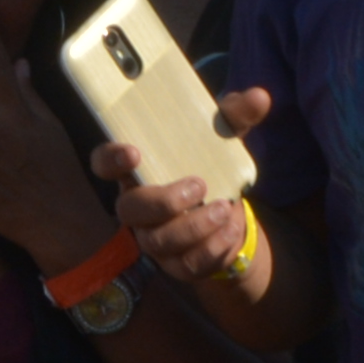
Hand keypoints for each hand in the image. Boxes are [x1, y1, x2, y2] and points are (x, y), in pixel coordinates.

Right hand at [124, 88, 277, 304]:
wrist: (232, 213)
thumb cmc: (213, 165)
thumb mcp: (225, 137)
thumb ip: (237, 116)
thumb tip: (259, 97)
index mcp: (139, 169)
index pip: (104, 163)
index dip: (110, 158)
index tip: (134, 152)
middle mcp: (138, 206)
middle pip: (128, 209)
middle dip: (162, 201)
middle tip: (199, 185)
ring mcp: (154, 237)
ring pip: (157, 242)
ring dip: (193, 227)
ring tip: (224, 208)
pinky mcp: (177, 264)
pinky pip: (187, 265)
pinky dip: (211, 248)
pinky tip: (230, 230)